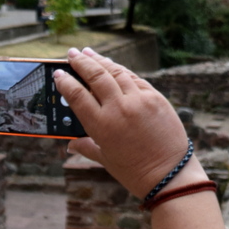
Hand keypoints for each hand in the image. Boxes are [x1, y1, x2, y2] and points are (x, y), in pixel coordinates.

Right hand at [53, 47, 192, 198]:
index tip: (58, 74)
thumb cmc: (134, 171)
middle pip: (96, 76)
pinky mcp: (156, 98)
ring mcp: (139, 100)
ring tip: (88, 53)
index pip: (77, 96)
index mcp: (102, 126)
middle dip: (81, 63)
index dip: (66, 82)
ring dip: (100, 61)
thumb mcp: (105, 159)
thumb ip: (86, 147)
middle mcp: (119, 109)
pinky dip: (122, 71)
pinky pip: (135, 79)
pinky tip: (113, 66)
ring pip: (116, 72)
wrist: (170, 175)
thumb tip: (70, 143)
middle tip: (71, 54)